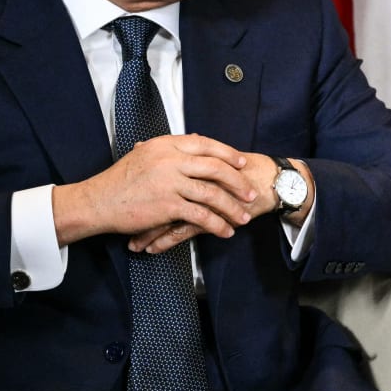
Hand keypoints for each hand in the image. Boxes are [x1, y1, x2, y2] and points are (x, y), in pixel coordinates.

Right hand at [52, 134, 257, 246]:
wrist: (96, 202)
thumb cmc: (119, 181)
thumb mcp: (144, 155)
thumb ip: (170, 149)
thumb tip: (194, 140)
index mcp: (165, 145)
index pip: (206, 144)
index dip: (228, 154)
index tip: (242, 163)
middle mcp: (170, 160)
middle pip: (216, 167)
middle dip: (237, 181)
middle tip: (250, 192)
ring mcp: (169, 182)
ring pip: (212, 193)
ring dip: (232, 207)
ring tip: (244, 216)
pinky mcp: (167, 205)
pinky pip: (201, 215)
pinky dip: (216, 224)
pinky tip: (225, 231)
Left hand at [130, 152, 308, 254]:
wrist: (271, 180)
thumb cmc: (244, 171)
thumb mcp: (217, 160)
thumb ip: (195, 154)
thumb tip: (173, 141)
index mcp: (191, 160)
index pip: (157, 174)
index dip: (139, 187)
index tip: (122, 198)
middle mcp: (193, 176)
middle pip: (156, 194)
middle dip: (137, 213)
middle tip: (119, 225)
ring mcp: (202, 196)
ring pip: (167, 215)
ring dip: (149, 232)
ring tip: (134, 244)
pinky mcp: (212, 214)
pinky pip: (184, 230)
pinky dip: (166, 241)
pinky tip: (154, 249)